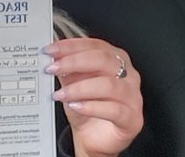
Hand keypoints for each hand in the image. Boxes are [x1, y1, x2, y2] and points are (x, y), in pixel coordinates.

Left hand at [44, 38, 142, 156]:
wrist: (94, 139)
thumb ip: (66, 70)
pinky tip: (76, 106)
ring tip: (61, 93)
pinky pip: (114, 110)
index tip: (51, 50)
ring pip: (109, 85)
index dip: (71, 46)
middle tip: (53, 68)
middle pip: (103, 60)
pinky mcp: (133, 119)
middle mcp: (128, 74)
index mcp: (116, 59)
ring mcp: (133, 96)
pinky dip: (92, 107)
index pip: (95, 45)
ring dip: (80, 87)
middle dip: (74, 62)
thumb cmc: (87, 108)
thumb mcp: (72, 84)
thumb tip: (52, 56)